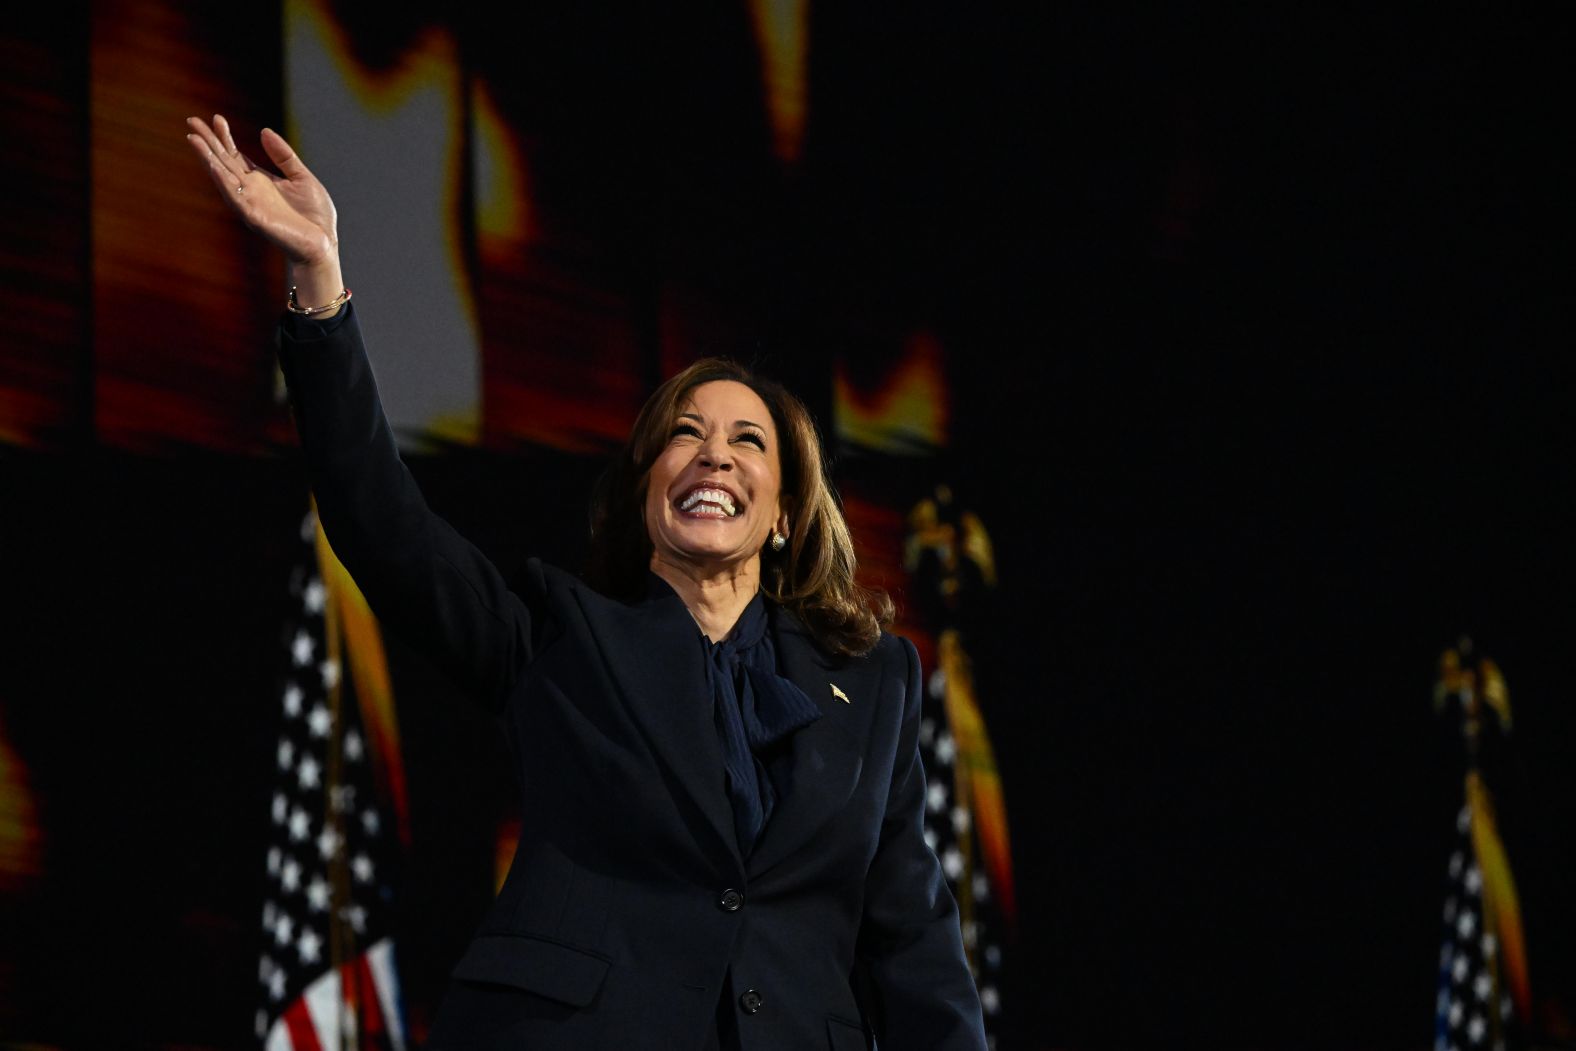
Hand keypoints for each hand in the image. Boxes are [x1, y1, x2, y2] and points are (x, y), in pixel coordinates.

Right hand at [185, 114, 338, 267]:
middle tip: (192, 121)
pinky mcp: (255, 218)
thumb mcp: (302, 177)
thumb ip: (284, 156)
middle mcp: (250, 191)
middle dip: (208, 142)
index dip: (225, 137)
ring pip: (223, 178)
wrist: (323, 246)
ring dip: (207, 159)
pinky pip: (235, 198)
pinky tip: (213, 167)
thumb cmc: (314, 216)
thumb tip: (264, 131)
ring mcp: (250, 204)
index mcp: (260, 181)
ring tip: (194, 140)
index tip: (217, 118)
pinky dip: (224, 182)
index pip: (235, 156)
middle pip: (223, 162)